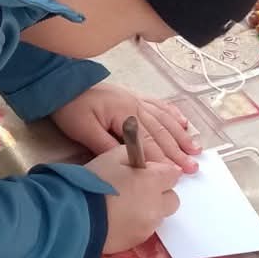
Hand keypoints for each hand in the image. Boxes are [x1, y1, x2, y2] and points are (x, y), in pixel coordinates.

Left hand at [50, 85, 199, 171]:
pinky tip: (184, 122)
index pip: (148, 142)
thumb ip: (106, 146)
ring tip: (196, 149)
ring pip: (164, 120)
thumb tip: (128, 163)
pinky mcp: (134, 97)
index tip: (177, 173)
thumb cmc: (71, 108)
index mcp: (125, 114)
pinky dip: (173, 114)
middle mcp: (136, 106)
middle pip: (161, 132)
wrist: (62, 83)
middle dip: (178, 151)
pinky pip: (159, 105)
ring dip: (181, 135)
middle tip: (193, 167)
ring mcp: (136, 100)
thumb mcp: (83, 130)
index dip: (163, 159)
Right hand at [89, 144, 182, 254]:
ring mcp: (149, 226)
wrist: (75, 217)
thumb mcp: (109, 158)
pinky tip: (118, 220)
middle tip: (139, 190)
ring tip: (125, 207)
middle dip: (161, 193)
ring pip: (159, 216)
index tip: (147, 173)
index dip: (161, 172)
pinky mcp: (138, 241)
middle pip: (172, 199)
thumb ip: (131, 155)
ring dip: (149, 210)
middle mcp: (157, 205)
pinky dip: (137, 224)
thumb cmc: (92, 183)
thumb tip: (141, 160)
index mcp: (152, 181)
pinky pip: (145, 229)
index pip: (173, 174)